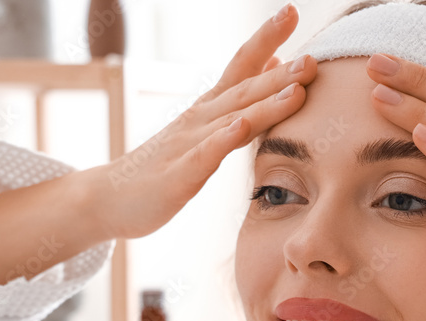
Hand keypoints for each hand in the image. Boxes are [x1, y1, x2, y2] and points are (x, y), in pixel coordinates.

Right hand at [86, 2, 315, 241]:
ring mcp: (187, 146)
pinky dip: (222, 140)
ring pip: (231, 119)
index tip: (292, 11)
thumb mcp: (205, 128)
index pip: (241, 67)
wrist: (109, 197)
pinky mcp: (177, 176)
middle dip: (281, 73)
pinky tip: (240, 128)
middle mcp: (199, 119)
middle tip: (315, 56)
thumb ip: (239, 99)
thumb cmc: (162, 166)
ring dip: (265, 102)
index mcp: (208, 109)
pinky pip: (203, 156)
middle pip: (244, 89)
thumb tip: (274, 64)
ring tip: (297, 87)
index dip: (266, 39)